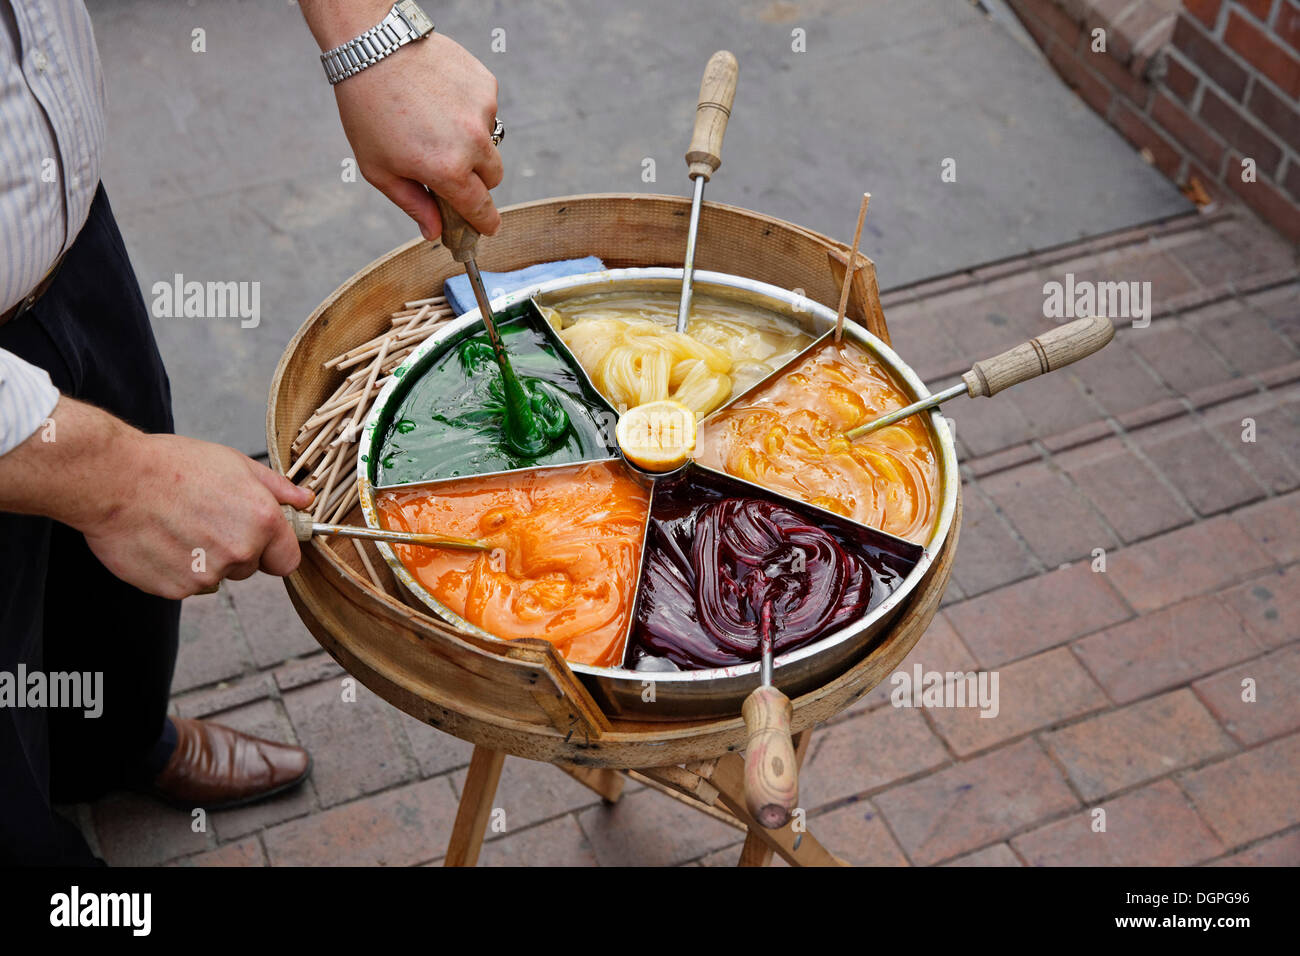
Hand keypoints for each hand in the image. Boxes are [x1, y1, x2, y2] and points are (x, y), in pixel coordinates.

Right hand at [81, 431, 314, 599]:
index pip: (287, 560)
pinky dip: (177, 569)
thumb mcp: (234, 463)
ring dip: (205, 560)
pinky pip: (186, 585)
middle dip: (235, 549)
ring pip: (217, 576)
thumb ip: (276, 487)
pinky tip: (161, 540)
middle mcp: (240, 551)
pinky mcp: (175, 589)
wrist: (113, 479)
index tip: (258, 539)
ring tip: (178, 525)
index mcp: (262, 521)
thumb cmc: (172, 465)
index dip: (273, 549)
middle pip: (250, 567)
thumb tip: (305, 500)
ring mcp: (208, 574)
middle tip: (204, 518)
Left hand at [332, 32, 502, 238]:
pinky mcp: (486, 85)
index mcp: (447, 170)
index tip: (488, 227)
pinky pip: (486, 110)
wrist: (373, 47)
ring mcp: (482, 111)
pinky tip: (441, 98)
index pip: (480, 207)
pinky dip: (469, 110)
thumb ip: (412, 203)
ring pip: (490, 142)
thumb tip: (434, 232)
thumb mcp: (379, 168)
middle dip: (477, 180)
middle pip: (493, 177)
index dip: (485, 221)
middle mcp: (472, 142)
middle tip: (450, 167)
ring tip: (435, 121)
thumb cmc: (368, 110)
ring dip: (471, 141)